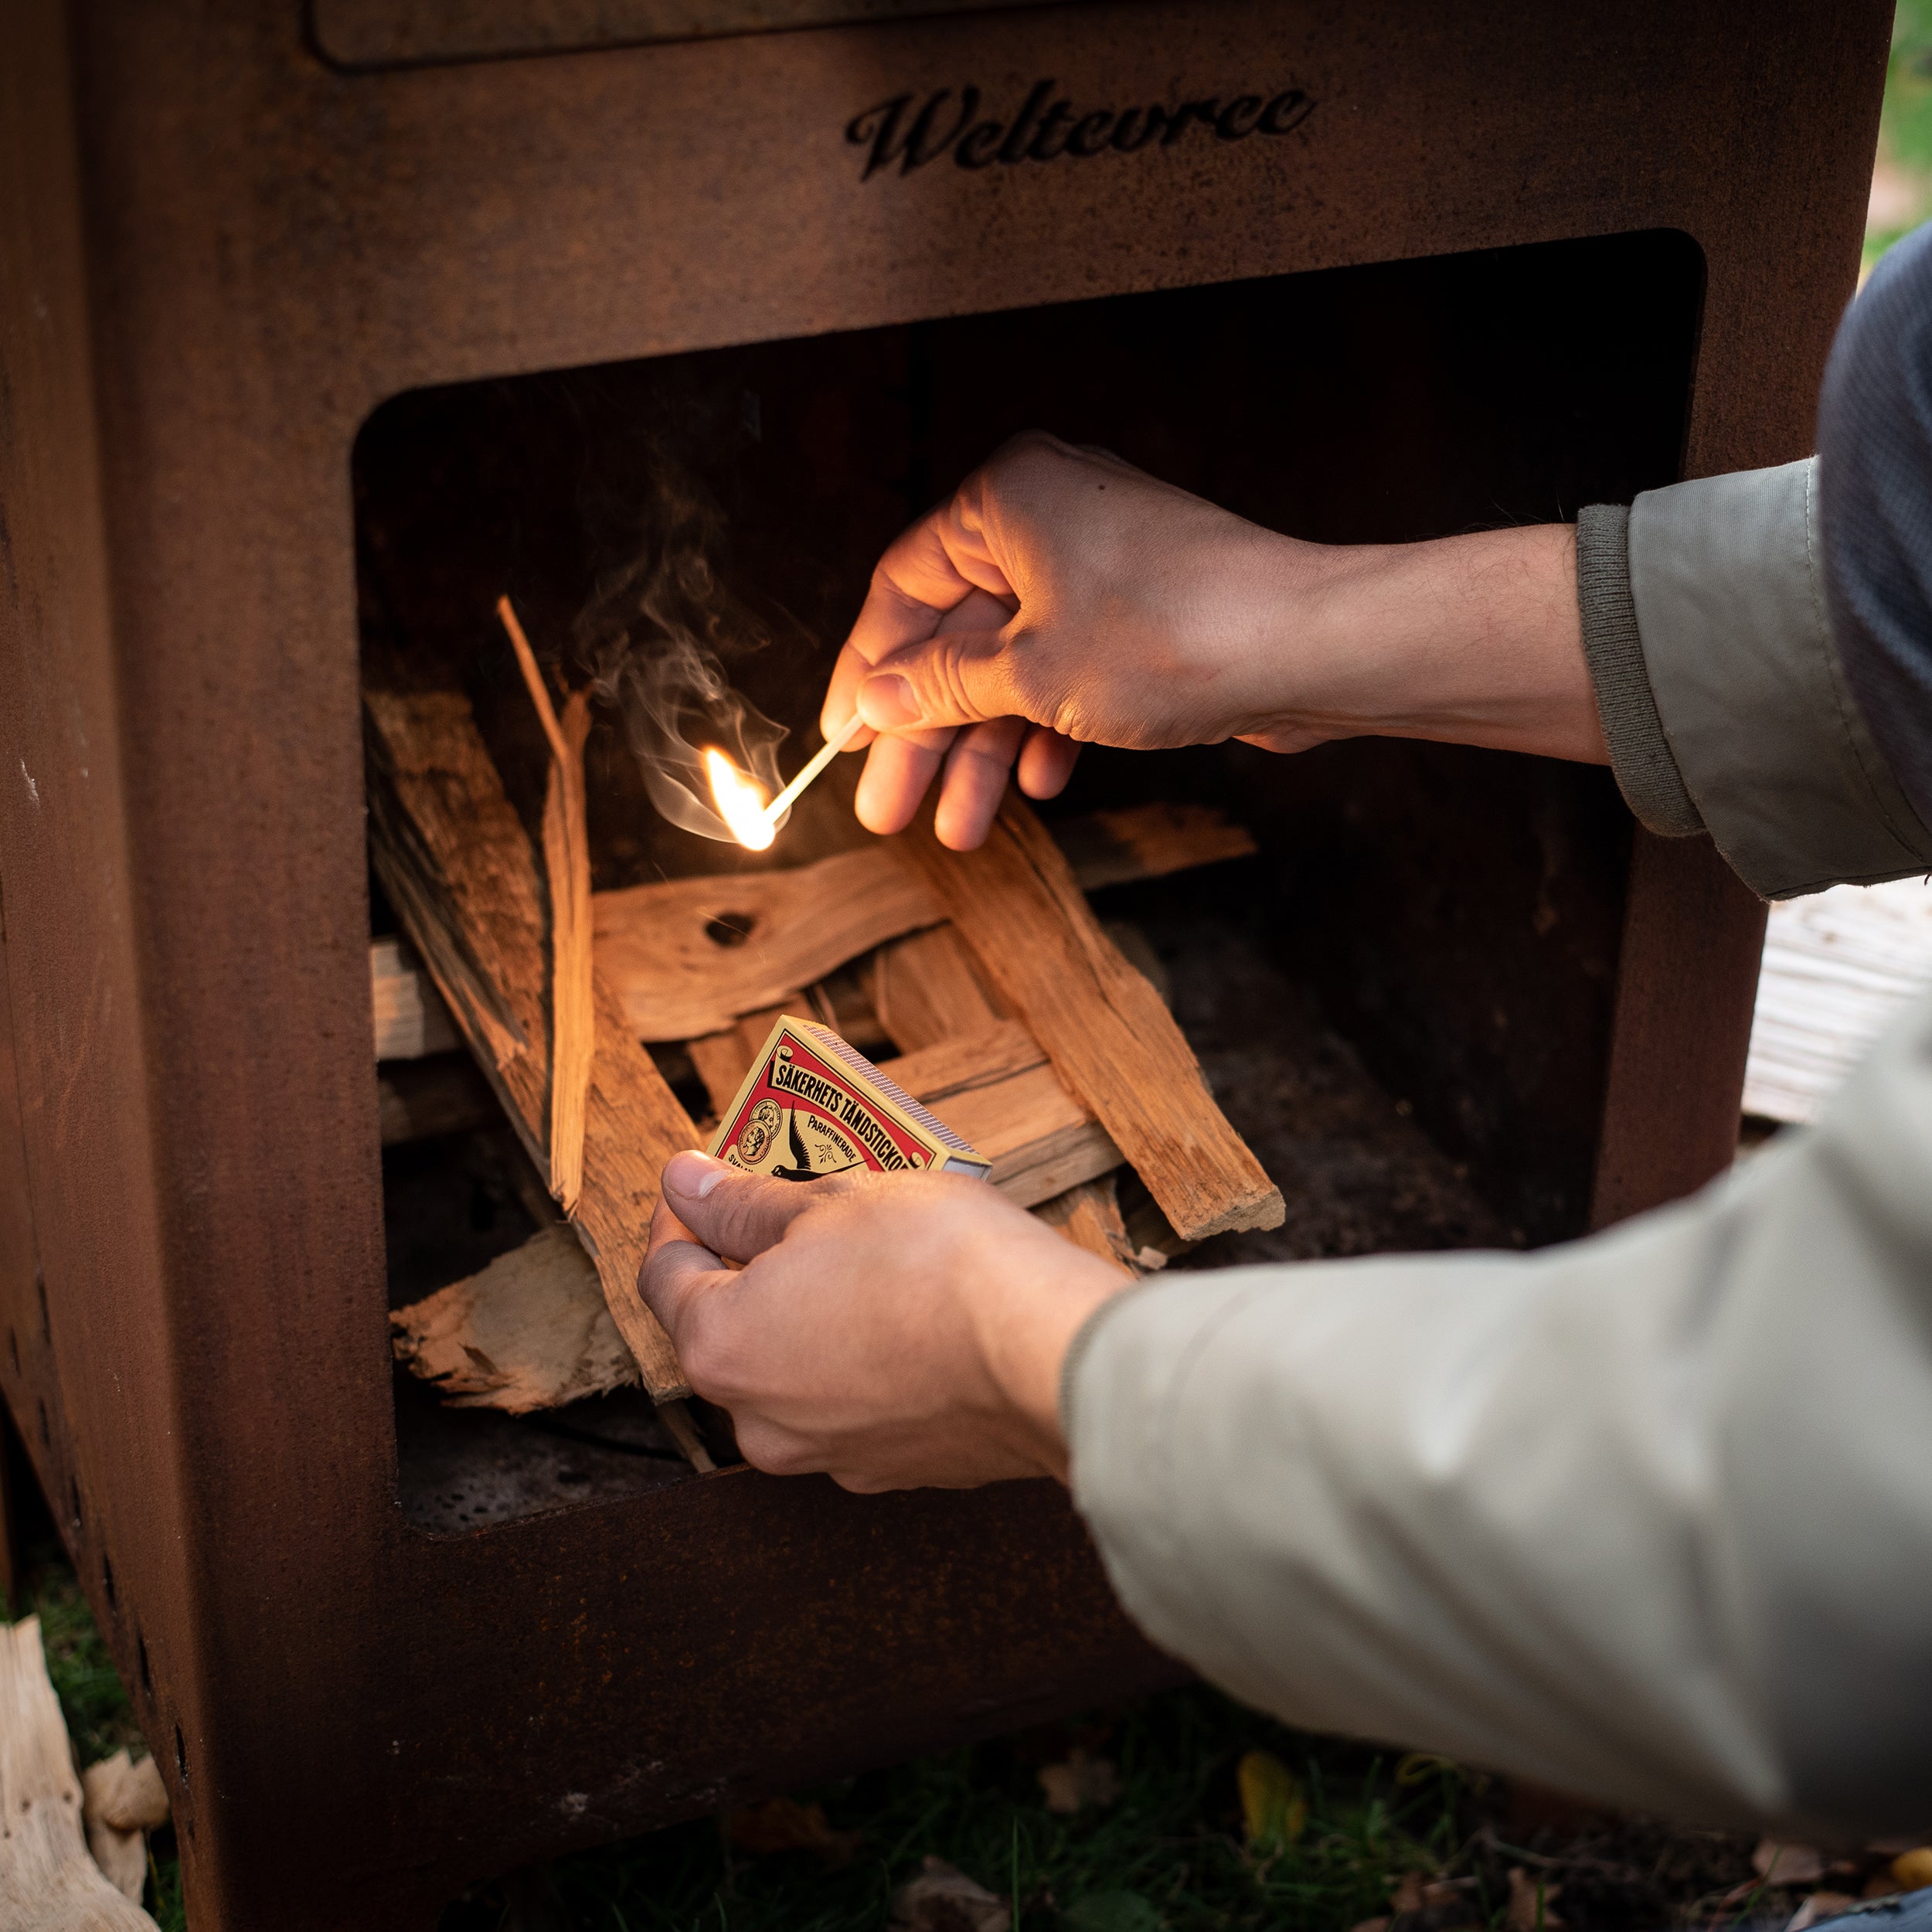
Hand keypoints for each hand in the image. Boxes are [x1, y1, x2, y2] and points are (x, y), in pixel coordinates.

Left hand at [637, 1151, 1128, 1489]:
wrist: (1047, 1353)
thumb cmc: (937, 1265)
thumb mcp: (832, 1200)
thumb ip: (744, 1202)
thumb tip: (687, 1184)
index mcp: (721, 1346)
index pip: (665, 1273)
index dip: (682, 1212)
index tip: (707, 1178)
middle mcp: (759, 1420)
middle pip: (728, 1328)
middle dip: (754, 1264)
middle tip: (800, 1205)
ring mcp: (829, 1455)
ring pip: (795, 1369)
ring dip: (812, 1313)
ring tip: (868, 1254)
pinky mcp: (895, 1469)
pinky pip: (856, 1403)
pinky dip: (865, 1357)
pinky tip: (911, 1311)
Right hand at [822, 431, 1603, 848]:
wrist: (1312, 647)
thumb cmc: (1173, 636)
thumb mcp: (1029, 673)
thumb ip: (939, 687)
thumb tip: (873, 700)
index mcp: (1005, 498)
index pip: (901, 586)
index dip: (865, 671)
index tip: (842, 741)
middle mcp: (1049, 516)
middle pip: (955, 635)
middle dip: (923, 732)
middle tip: (888, 808)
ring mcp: (1099, 565)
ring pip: (1013, 664)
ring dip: (982, 748)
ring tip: (960, 830)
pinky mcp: (1143, 612)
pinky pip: (1068, 670)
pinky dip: (1046, 726)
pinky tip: (1038, 783)